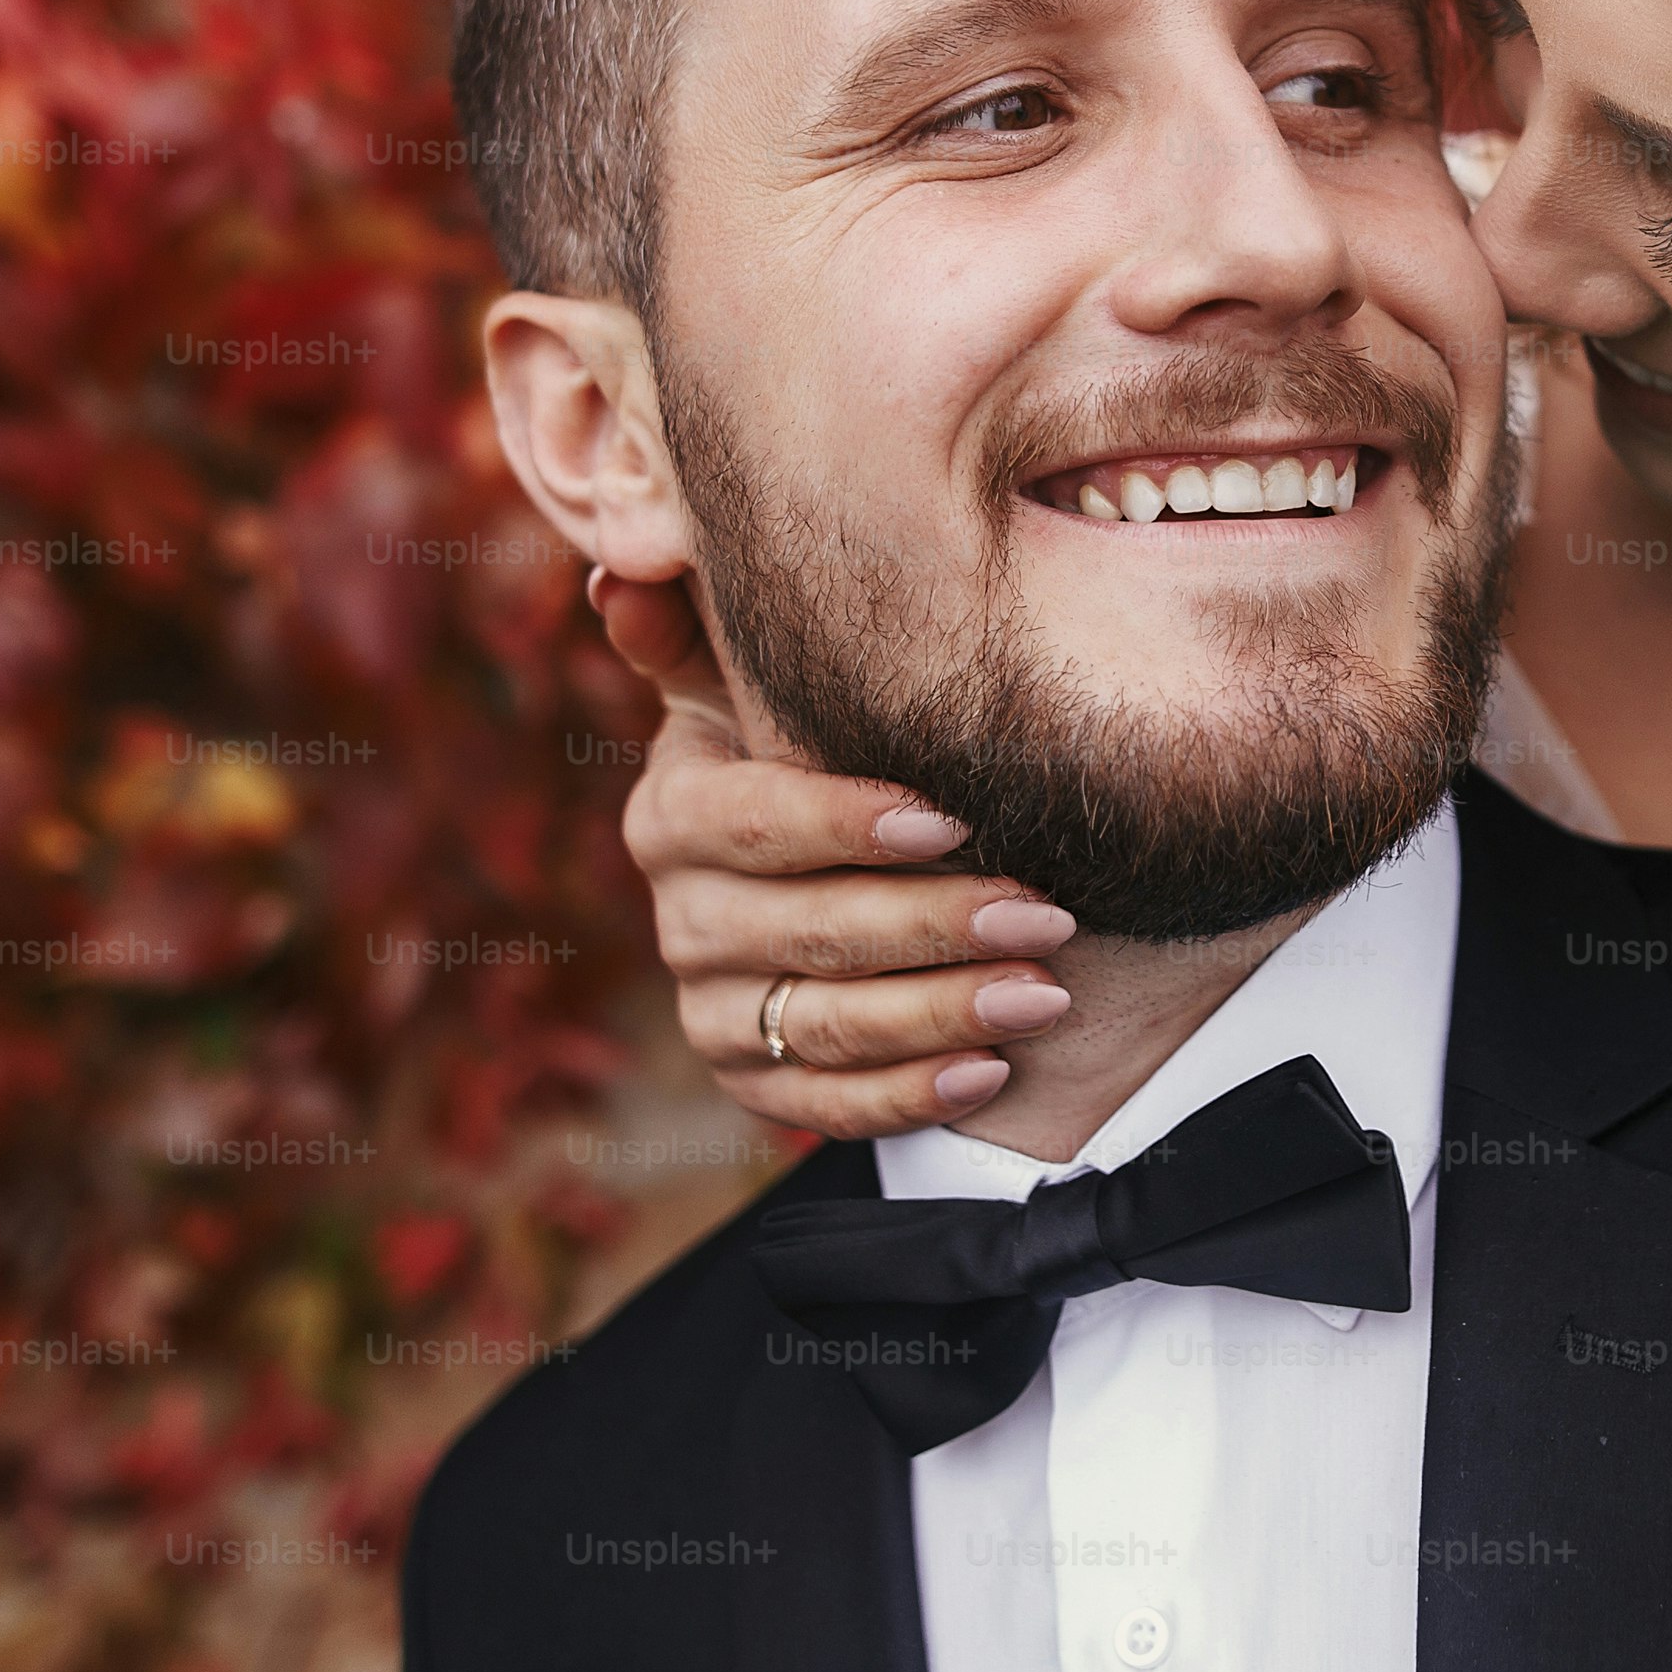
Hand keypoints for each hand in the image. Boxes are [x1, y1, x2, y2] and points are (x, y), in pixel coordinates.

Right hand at [587, 566, 1069, 1137]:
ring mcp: (714, 1009)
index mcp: (673, 812)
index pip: (751, 823)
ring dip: (941, 1013)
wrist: (813, 858)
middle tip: (1044, 914)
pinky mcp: (754, 1082)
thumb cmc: (808, 742)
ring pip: (827, 1026)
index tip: (948, 819)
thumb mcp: (757, 676)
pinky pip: (824, 1105)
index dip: (843, 822)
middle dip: (934, 925)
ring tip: (1045, 992)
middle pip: (806, 932)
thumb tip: (626, 566)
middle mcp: (681, 918)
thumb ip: (706, 623)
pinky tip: (990, 1073)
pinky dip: (907, 1096)